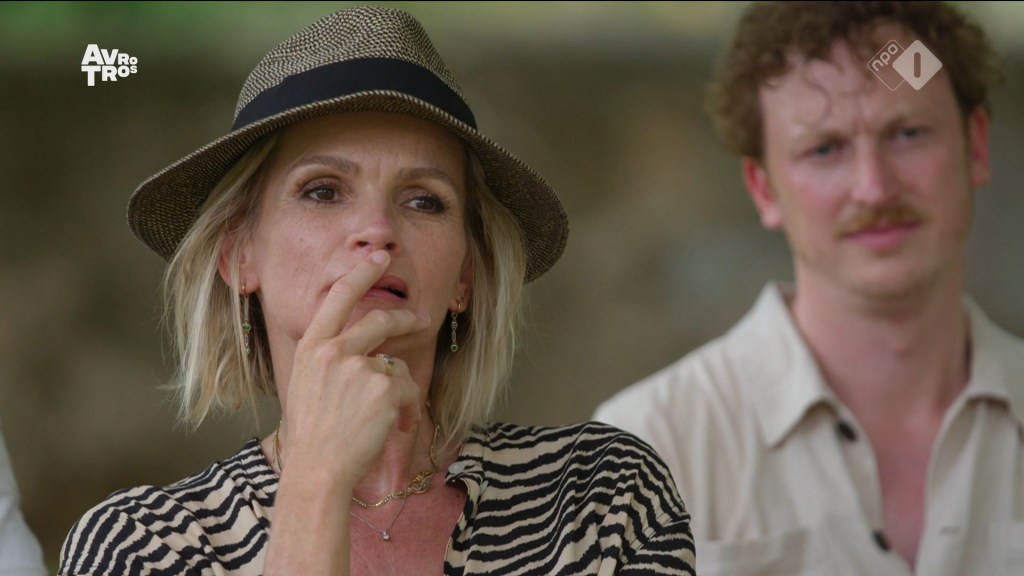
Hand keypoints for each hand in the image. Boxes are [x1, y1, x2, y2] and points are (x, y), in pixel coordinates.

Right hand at [279, 250, 430, 491]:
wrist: (317, 470)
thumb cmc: (313, 436)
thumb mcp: (307, 385)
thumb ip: (329, 359)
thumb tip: (365, 349)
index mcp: (311, 347)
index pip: (338, 297)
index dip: (361, 273)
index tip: (378, 257)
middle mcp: (333, 350)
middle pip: (379, 318)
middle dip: (405, 317)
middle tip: (422, 317)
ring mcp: (359, 367)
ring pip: (396, 364)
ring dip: (400, 390)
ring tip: (391, 416)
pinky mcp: (384, 388)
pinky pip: (409, 389)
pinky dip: (409, 408)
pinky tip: (397, 425)